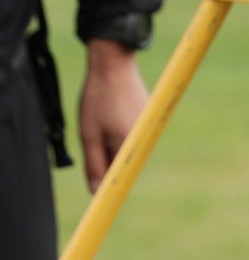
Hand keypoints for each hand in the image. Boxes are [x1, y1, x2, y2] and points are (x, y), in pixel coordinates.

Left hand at [78, 39, 148, 191]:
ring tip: (99, 124)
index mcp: (131, 143)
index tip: (98, 195)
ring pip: (128, 147)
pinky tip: (108, 115)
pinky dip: (118, 132)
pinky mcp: (148, 114)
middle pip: (125, 162)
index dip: (108, 186)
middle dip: (108, 161)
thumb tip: (97, 191)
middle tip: (92, 145)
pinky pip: (132, 134)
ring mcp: (148, 124)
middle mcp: (146, 136)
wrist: (113, 64)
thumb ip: (94, 165)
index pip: (122, 176)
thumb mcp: (89, 135)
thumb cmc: (99, 99)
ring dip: (112, 145)